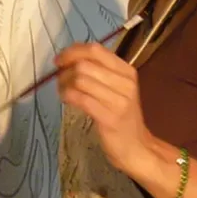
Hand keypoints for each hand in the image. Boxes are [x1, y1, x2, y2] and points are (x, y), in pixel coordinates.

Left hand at [53, 42, 153, 176]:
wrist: (136, 147)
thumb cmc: (121, 117)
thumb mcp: (116, 89)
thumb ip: (98, 72)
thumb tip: (68, 60)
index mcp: (127, 71)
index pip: (96, 50)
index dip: (73, 52)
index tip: (60, 60)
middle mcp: (125, 82)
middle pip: (85, 64)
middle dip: (66, 70)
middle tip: (60, 80)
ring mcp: (119, 100)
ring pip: (80, 80)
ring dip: (64, 84)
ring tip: (63, 92)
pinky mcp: (109, 117)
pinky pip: (81, 99)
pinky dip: (68, 96)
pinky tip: (67, 100)